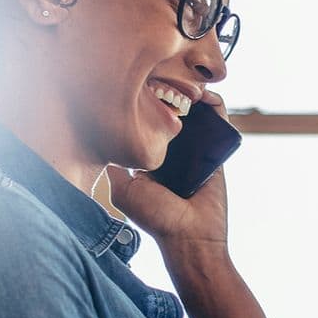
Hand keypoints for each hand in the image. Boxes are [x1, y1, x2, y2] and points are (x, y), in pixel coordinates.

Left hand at [105, 92, 229, 255]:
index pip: (148, 125)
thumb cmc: (157, 217)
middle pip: (172, 117)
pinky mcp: (217, 151)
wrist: (192, 236)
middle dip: (168, 97)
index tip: (140, 87)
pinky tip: (205, 96)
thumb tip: (98, 139)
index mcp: (151, 161)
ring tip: (185, 84)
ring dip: (192, 96)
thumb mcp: (123, 190)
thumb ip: (113, 167)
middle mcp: (173, 154)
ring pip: (196, 115)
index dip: (146, 105)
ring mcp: (196, 151)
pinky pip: (219, 123)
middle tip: (163, 80)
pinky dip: (215, 105)